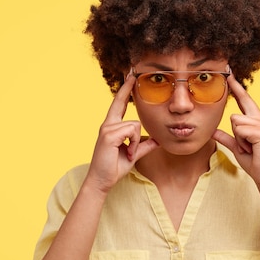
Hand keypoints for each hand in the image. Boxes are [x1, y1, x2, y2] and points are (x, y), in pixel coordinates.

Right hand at [86, 75, 158, 192]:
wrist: (102, 181)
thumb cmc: (114, 167)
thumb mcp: (134, 154)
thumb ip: (145, 145)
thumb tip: (158, 139)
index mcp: (112, 127)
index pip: (119, 105)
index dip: (124, 91)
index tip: (129, 77)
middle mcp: (108, 125)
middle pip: (125, 109)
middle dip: (128, 103)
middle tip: (131, 90)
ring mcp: (107, 128)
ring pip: (134, 125)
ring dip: (136, 142)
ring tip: (128, 154)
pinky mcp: (108, 134)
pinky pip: (131, 131)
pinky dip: (133, 144)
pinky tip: (127, 153)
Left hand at [213, 75, 259, 186]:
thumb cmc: (253, 161)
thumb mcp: (236, 147)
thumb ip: (225, 138)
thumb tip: (213, 132)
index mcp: (255, 120)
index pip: (244, 100)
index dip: (236, 88)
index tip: (229, 74)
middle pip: (235, 114)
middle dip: (237, 133)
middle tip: (246, 145)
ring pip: (236, 122)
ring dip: (238, 139)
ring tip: (248, 148)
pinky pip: (240, 130)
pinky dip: (242, 142)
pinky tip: (251, 148)